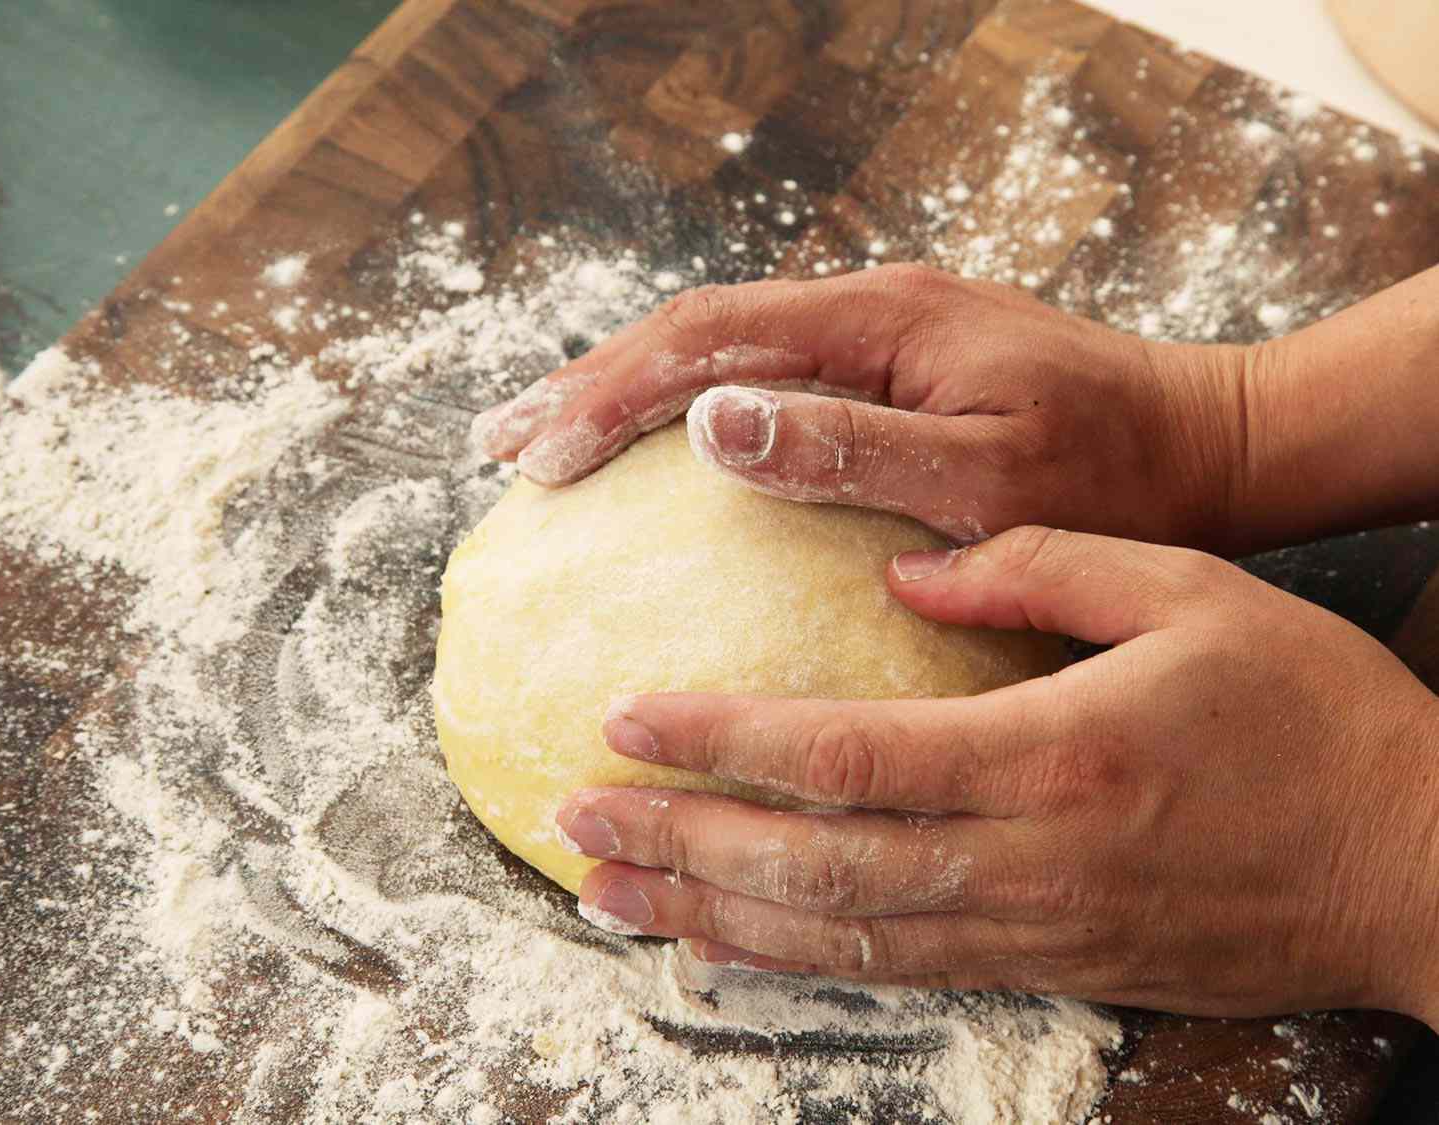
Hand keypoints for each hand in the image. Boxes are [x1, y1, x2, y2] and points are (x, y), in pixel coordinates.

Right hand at [474, 265, 1253, 550]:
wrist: (1203, 441)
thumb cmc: (1109, 469)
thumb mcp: (986, 471)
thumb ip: (849, 443)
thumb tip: (707, 425)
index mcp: (879, 322)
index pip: (708, 341)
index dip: (608, 395)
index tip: (532, 456)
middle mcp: (866, 309)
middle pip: (694, 332)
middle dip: (587, 386)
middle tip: (497, 446)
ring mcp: (877, 333)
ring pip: (721, 349)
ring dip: (627, 393)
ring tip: (546, 441)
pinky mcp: (891, 366)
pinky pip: (765, 376)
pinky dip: (690, 409)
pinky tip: (658, 449)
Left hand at [556, 527, 1438, 1026]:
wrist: (1419, 865)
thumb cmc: (1316, 716)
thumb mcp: (1192, 593)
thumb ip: (1041, 568)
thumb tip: (908, 571)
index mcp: (1054, 754)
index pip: (847, 754)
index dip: (724, 740)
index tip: (626, 715)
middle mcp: (1026, 859)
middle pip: (812, 865)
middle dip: (679, 843)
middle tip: (570, 819)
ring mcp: (1034, 930)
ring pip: (838, 938)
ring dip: (710, 916)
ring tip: (608, 892)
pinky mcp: (1050, 966)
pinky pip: (898, 972)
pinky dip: (798, 961)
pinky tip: (725, 943)